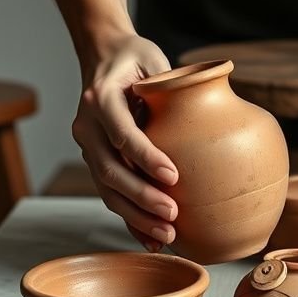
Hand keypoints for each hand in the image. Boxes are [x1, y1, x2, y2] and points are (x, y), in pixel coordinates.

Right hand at [72, 32, 179, 251]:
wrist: (104, 56)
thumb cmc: (137, 59)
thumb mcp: (154, 60)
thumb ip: (172, 84)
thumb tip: (210, 107)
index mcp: (101, 97)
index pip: (122, 132)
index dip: (146, 157)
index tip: (174, 176)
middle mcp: (87, 125)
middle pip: (109, 169)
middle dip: (142, 196)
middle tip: (173, 215)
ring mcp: (87, 146)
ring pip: (106, 189)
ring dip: (136, 215)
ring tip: (167, 234)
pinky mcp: (96, 161)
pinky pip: (110, 195)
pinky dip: (129, 219)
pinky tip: (151, 239)